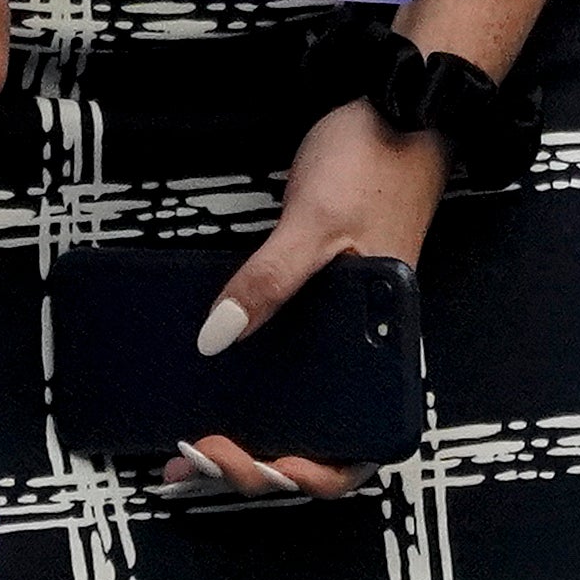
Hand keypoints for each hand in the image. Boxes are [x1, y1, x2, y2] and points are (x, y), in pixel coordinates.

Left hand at [174, 97, 444, 500]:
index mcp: (384, 345)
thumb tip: (216, 339)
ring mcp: (338, 332)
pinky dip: (243, 390)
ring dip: (245, 440)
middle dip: (256, 466)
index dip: (309, 473)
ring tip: (182, 453)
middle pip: (317, 439)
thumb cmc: (371, 163)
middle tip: (192, 456)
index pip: (359, 445)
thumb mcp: (313, 224)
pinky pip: (281, 364)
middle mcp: (364, 350)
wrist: (396, 106)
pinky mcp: (312, 306)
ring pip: (295, 410)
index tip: (252, 462)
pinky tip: (199, 393)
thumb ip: (269, 281)